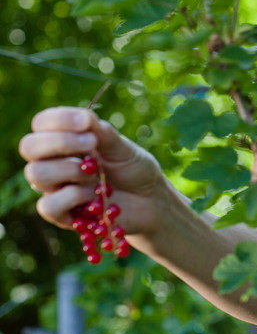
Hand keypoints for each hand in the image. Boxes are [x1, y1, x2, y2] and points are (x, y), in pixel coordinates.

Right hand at [19, 106, 166, 234]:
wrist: (150, 200)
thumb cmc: (133, 169)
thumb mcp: (123, 148)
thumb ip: (104, 134)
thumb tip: (85, 119)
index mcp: (66, 139)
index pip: (42, 123)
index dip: (59, 119)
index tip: (87, 122)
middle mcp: (53, 162)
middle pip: (29, 146)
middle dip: (60, 141)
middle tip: (92, 143)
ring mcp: (54, 188)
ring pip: (36, 173)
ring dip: (70, 170)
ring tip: (96, 174)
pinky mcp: (61, 214)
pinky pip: (48, 205)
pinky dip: (73, 197)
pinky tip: (94, 196)